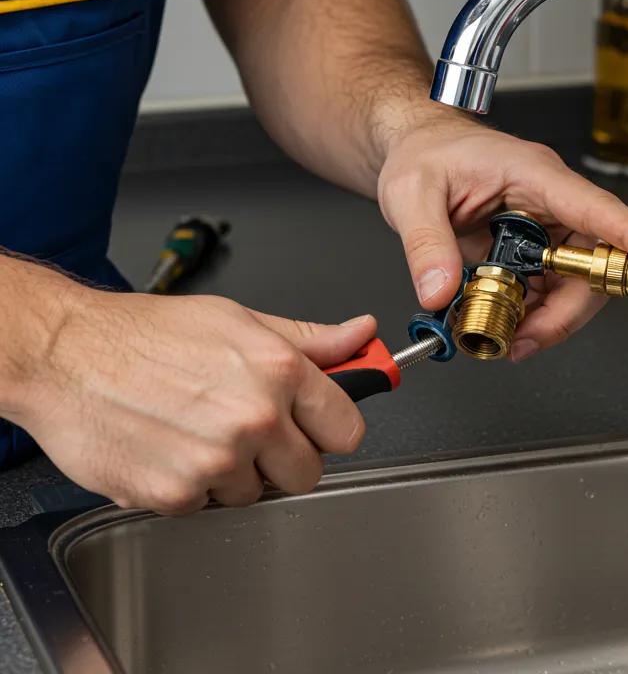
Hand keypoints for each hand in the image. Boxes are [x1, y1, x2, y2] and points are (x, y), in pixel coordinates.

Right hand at [16, 287, 375, 514]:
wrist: (67, 356)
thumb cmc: (147, 333)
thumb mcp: (239, 319)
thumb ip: (309, 338)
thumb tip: (361, 334)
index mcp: (279, 370)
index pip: (347, 427)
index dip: (331, 428)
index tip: (319, 427)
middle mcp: (255, 417)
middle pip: (308, 473)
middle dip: (285, 457)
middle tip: (253, 431)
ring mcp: (216, 461)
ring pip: (256, 493)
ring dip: (235, 472)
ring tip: (200, 430)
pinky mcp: (175, 496)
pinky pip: (205, 507)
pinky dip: (191, 486)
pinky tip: (171, 447)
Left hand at [378, 117, 627, 360]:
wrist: (418, 151)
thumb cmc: (426, 154)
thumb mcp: (411, 195)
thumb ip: (426, 244)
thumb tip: (440, 291)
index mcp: (532, 174)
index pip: (595, 205)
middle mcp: (549, 200)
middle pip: (593, 259)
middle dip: (568, 308)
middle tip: (527, 338)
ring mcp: (545, 226)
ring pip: (575, 282)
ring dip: (548, 317)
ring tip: (508, 338)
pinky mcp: (533, 247)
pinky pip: (549, 288)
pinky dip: (531, 314)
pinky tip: (506, 324)